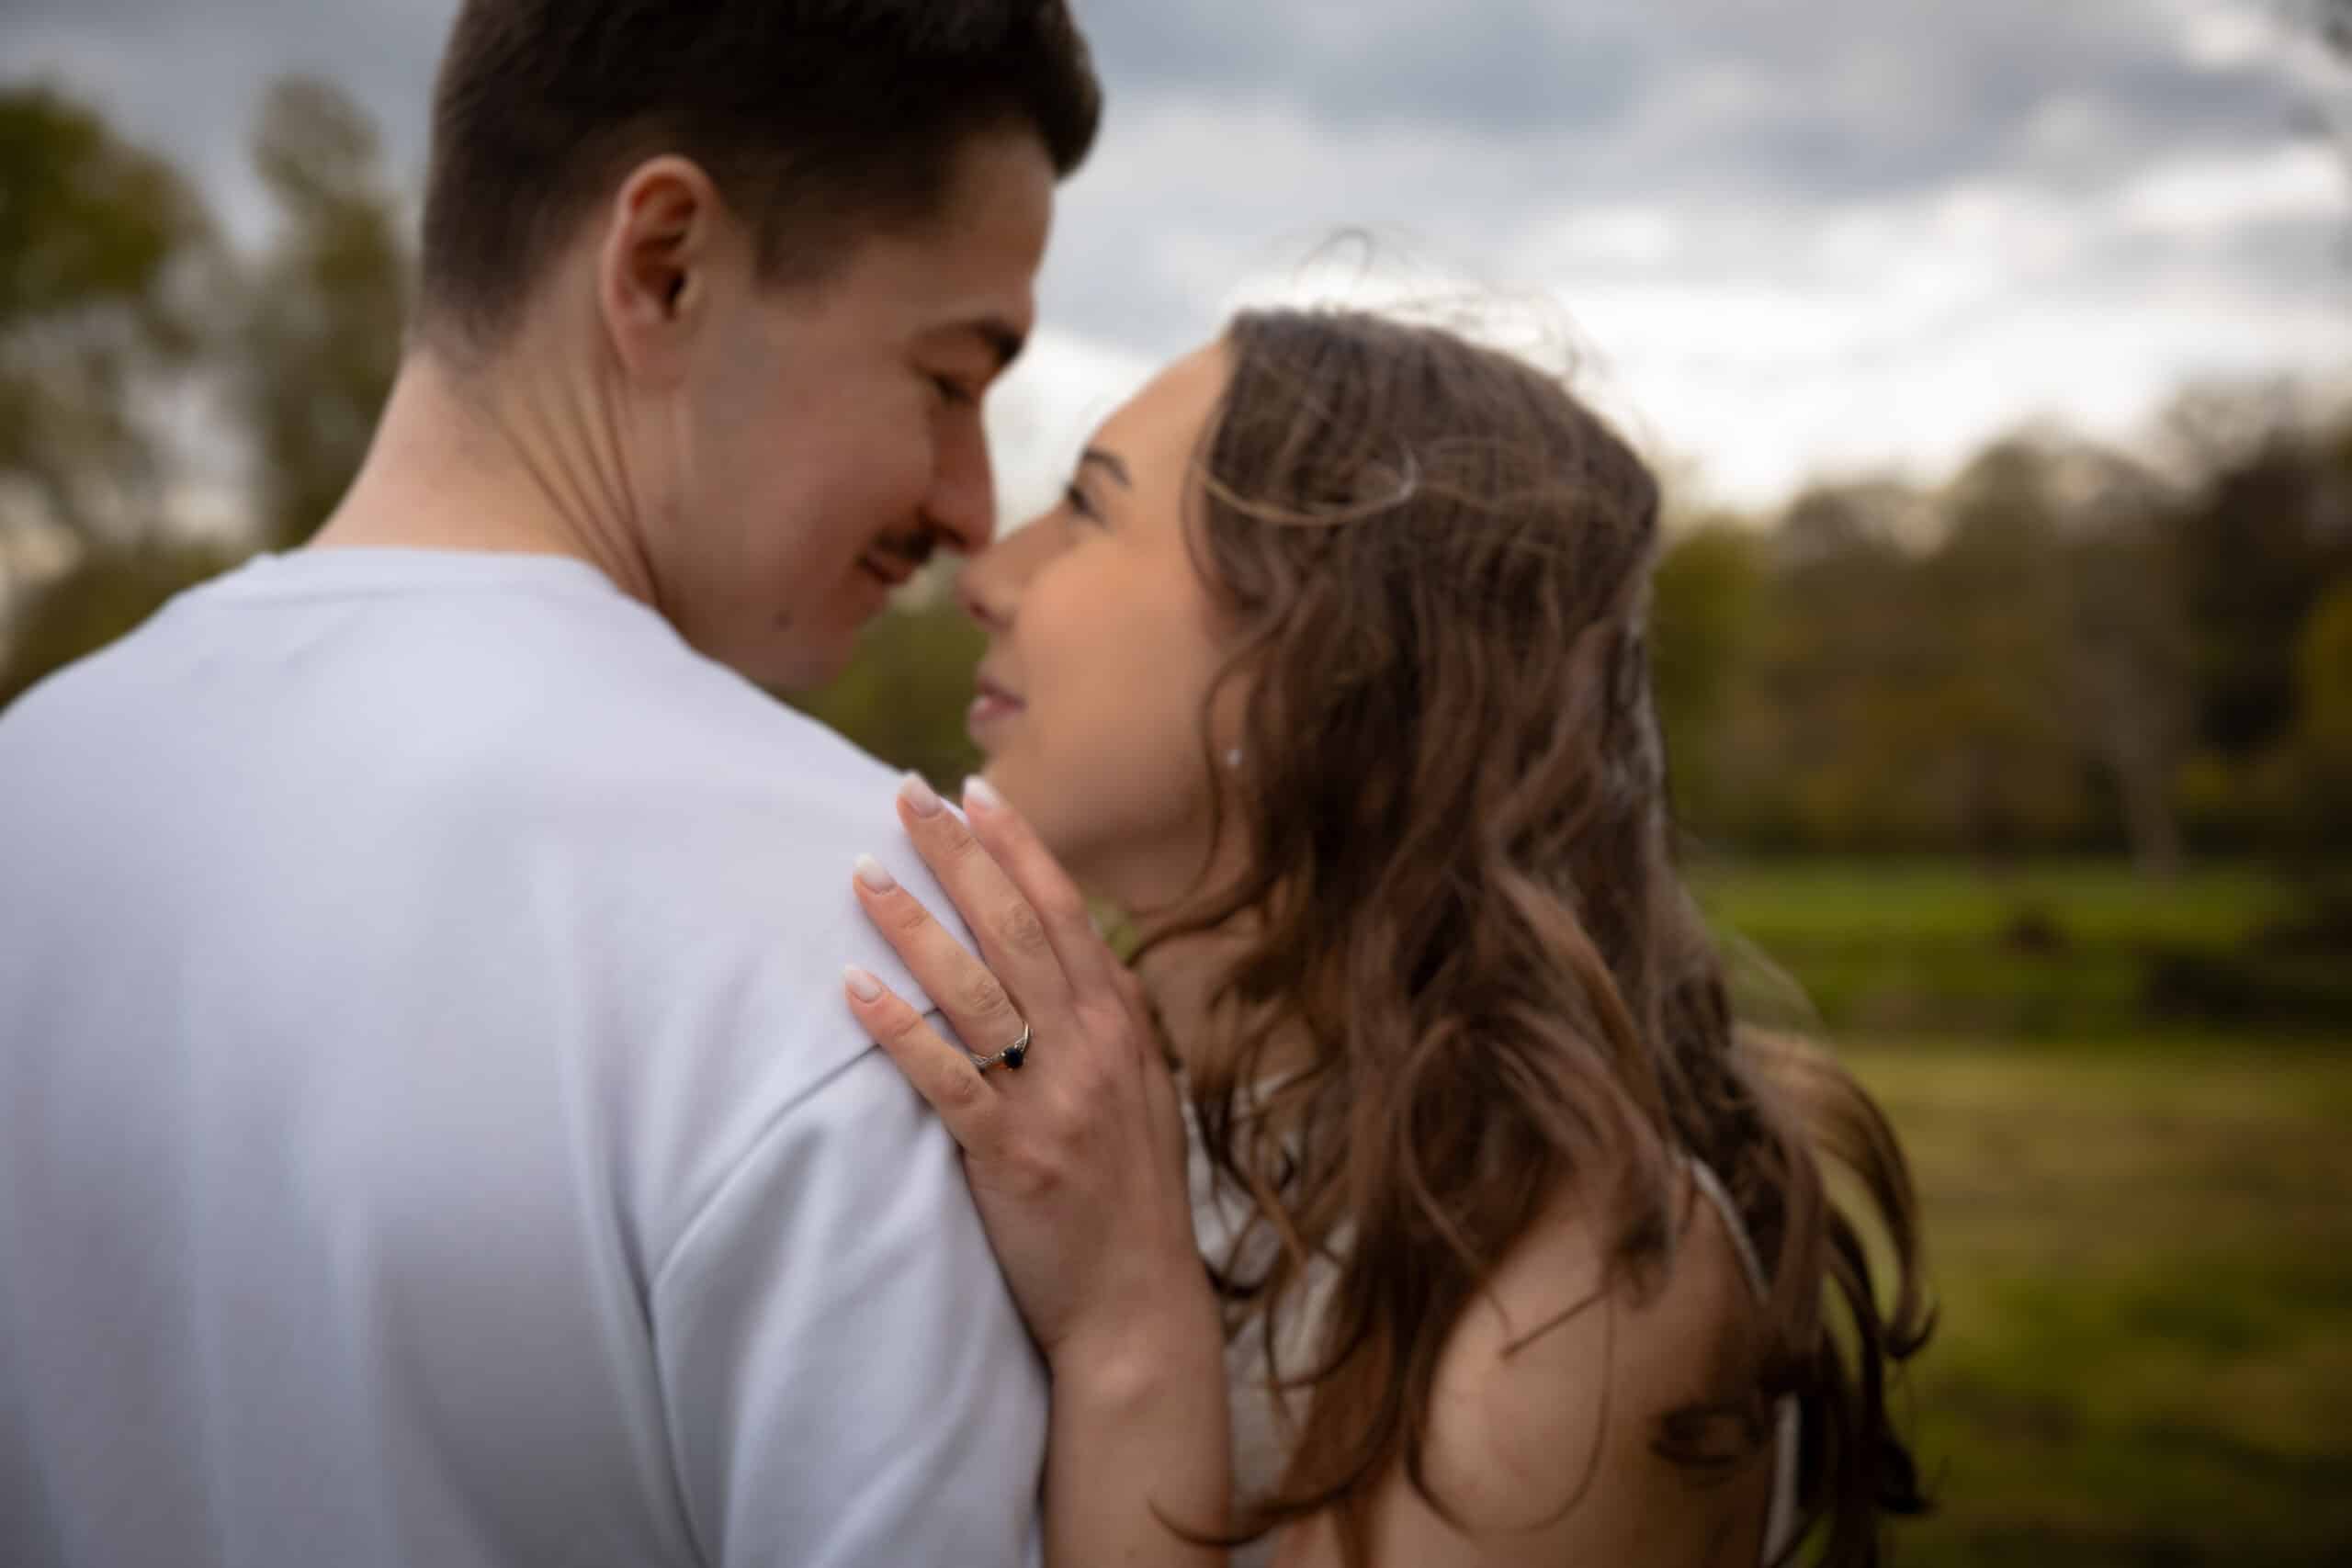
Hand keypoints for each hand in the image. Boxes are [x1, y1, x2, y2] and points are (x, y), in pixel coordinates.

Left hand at [842, 773, 1211, 1370]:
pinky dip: (898, 1028)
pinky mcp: (1010, 1155)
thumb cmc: (1127, 1198)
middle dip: (959, 854)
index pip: (1063, 911)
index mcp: (1122, 1026)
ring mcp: (1053, 1100)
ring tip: (862, 872)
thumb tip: (1067, 951)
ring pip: (976, 989)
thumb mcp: (1137, 1093)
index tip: (973, 789)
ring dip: (915, 924)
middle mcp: (1093, 1049)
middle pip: (1016, 927)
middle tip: (905, 793)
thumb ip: (1102, 1022)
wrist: (1137, 1308)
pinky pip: (945, 1078)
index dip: (1016, 845)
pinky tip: (854, 987)